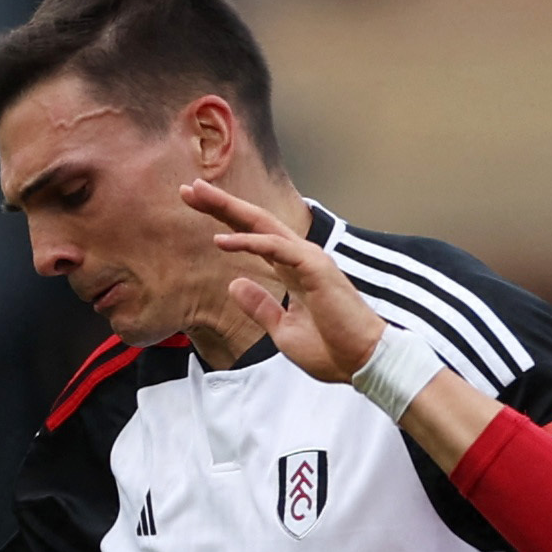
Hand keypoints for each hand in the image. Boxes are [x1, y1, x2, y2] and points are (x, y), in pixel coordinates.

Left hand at [181, 180, 394, 382]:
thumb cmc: (331, 350)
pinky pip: (276, 248)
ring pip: (263, 225)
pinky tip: (222, 239)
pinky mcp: (315, 268)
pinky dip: (249, 242)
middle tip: (189, 188)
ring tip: (198, 195)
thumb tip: (234, 283)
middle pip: (254, 223)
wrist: (362, 363)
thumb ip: (260, 306)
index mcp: (291, 270)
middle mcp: (299, 258)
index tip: (196, 208)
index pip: (254, 238)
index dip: (225, 221)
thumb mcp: (282, 330)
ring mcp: (308, 259)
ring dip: (229, 209)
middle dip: (221, 204)